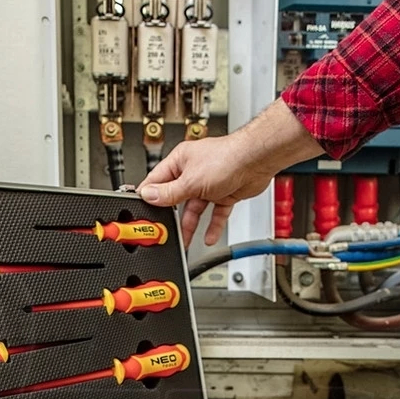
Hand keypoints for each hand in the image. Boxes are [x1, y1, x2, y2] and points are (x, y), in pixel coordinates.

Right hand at [138, 99, 323, 246]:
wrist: (257, 160)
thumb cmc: (227, 158)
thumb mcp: (190, 180)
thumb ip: (169, 192)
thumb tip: (148, 196)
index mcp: (180, 161)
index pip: (157, 181)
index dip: (149, 196)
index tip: (142, 211)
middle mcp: (193, 172)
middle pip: (176, 198)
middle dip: (172, 216)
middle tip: (165, 231)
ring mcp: (209, 184)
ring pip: (195, 209)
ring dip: (191, 225)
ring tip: (184, 240)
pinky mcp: (224, 194)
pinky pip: (215, 214)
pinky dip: (212, 226)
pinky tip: (208, 236)